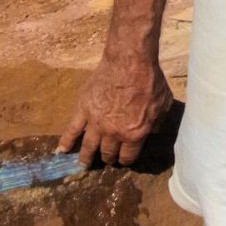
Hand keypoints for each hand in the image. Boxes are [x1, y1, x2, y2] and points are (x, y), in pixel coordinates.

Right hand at [59, 55, 173, 166]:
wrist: (130, 61)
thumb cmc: (149, 80)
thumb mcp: (163, 103)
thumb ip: (158, 121)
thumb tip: (153, 131)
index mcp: (134, 134)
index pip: (127, 156)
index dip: (126, 159)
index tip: (124, 158)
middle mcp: (113, 133)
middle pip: (108, 153)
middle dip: (109, 157)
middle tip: (107, 157)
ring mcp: (96, 122)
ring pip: (88, 147)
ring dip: (86, 158)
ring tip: (84, 164)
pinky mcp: (83, 109)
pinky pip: (72, 129)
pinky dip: (66, 141)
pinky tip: (62, 150)